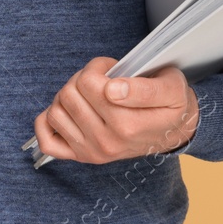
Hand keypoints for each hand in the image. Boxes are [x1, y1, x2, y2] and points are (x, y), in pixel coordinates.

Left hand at [32, 57, 198, 163]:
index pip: (90, 84)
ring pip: (55, 112)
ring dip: (67, 95)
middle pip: (69, 94)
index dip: (98, 67)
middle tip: (101, 79)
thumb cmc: (171, 106)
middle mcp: (108, 143)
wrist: (175, 132)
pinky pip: (47, 141)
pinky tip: (68, 111)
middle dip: (83, 78)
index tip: (112, 68)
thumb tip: (111, 89)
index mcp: (128, 125)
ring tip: (88, 94)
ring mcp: (92, 152)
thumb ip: (144, 88)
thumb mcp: (171, 88)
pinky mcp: (81, 156)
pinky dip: (49, 122)